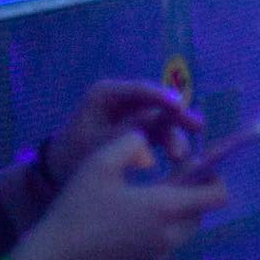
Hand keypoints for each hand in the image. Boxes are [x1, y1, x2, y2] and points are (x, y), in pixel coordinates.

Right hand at [12, 131, 227, 259]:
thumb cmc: (77, 210)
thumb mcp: (100, 164)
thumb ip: (130, 143)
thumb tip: (147, 141)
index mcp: (167, 207)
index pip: (217, 196)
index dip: (214, 179)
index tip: (196, 168)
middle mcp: (170, 236)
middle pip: (199, 214)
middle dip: (191, 196)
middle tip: (167, 181)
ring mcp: (158, 259)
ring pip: (180, 233)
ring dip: (172, 217)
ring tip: (142, 204)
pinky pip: (161, 251)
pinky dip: (154, 237)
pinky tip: (125, 229)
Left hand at [43, 80, 203, 187]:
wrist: (62, 170)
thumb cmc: (74, 153)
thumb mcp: (96, 144)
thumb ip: (125, 135)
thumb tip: (153, 134)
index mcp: (106, 94)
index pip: (139, 90)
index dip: (162, 97)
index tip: (179, 106)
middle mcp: (124, 99)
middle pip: (157, 102)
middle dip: (177, 116)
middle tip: (197, 126)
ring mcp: (134, 113)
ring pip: (162, 119)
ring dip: (174, 136)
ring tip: (180, 156)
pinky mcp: (142, 128)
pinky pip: (161, 132)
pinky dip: (170, 143)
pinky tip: (179, 158)